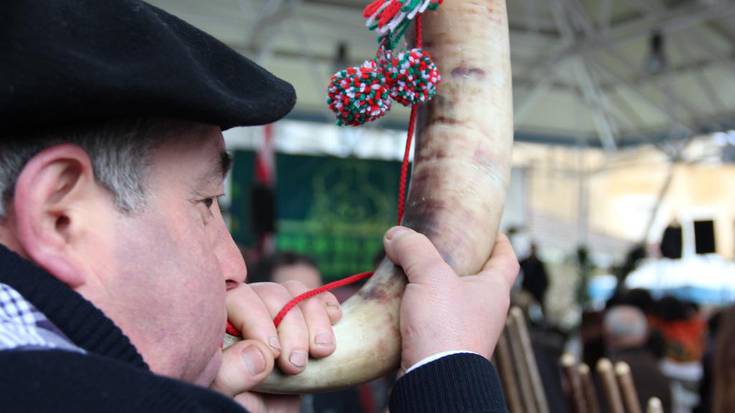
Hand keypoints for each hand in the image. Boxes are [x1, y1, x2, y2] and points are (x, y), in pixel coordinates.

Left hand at [211, 282, 340, 411]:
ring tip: (321, 351)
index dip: (257, 319)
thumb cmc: (239, 407)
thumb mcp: (224, 398)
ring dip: (314, 318)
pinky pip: (316, 297)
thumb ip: (231, 374)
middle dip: (291, 325)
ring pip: (296, 292)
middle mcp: (245, 312)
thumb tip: (260, 352)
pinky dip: (327, 305)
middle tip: (296, 364)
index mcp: (217, 323)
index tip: (273, 353)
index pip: (237, 298)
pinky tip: (335, 320)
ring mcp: (276, 314)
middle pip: (271, 293)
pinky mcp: (302, 321)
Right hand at [383, 226, 518, 370]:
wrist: (435, 379)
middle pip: (479, 279)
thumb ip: (413, 248)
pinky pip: (437, 321)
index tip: (489, 230)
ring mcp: (467, 332)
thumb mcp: (430, 275)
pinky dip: (423, 309)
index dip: (500, 241)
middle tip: (439, 247)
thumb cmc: (445, 327)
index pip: (508, 260)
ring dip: (437, 287)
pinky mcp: (446, 347)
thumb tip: (395, 235)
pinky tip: (404, 303)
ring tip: (413, 273)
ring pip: (455, 301)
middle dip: (460, 262)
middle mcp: (486, 312)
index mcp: (494, 291)